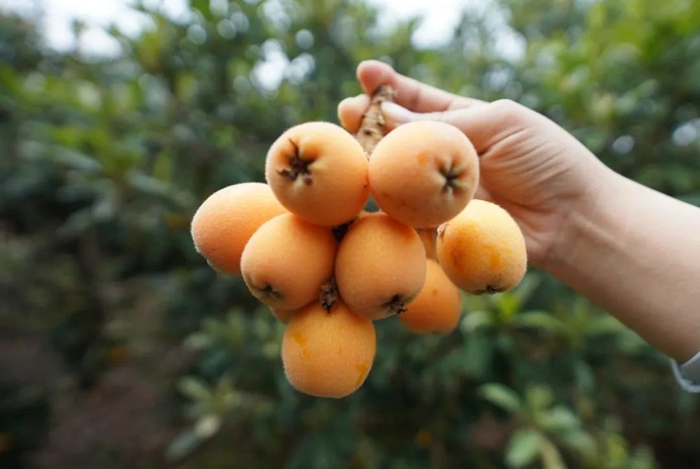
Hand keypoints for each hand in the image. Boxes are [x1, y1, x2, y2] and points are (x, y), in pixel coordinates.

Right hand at [338, 60, 614, 267]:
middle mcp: (447, 157)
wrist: (573, 220)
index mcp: (464, 123)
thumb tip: (387, 113)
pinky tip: (364, 194)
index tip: (364, 72)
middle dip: (369, 122)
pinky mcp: (439, 227)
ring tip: (347, 150)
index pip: (419, 101)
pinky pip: (405, 216)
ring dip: (369, 163)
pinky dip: (383, 206)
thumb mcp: (500, 124)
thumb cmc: (547, 161)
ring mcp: (440, 193)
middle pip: (398, 138)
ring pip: (395, 176)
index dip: (390, 87)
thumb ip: (444, 122)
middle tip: (345, 111)